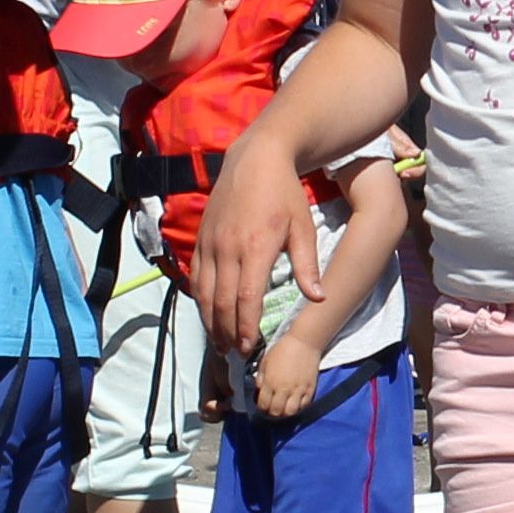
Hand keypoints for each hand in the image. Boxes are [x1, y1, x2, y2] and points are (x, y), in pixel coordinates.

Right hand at [196, 141, 329, 350]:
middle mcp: (228, 248)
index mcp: (256, 247)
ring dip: (210, 322)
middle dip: (227, 332)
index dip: (245, 327)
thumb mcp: (303, 227)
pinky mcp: (201, 238)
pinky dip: (199, 299)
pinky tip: (207, 314)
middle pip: (222, 302)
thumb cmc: (284, 194)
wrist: (255, 159)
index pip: (246, 298)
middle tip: (235, 354)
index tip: (249, 347)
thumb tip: (318, 298)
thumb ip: (307, 265)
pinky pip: (195, 276)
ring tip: (219, 343)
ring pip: (204, 293)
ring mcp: (210, 243)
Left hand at [252, 334, 324, 422]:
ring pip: (290, 412)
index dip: (261, 407)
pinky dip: (298, 407)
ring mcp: (298, 391)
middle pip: (276, 412)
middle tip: (273, 407)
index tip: (263, 404)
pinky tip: (295, 402)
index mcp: (270, 382)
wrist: (304, 342)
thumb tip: (259, 390)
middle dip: (272, 412)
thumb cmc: (282, 349)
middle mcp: (283, 390)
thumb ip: (260, 378)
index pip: (263, 405)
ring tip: (284, 406)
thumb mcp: (265, 361)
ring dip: (285, 412)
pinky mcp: (310, 390)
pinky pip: (303, 406)